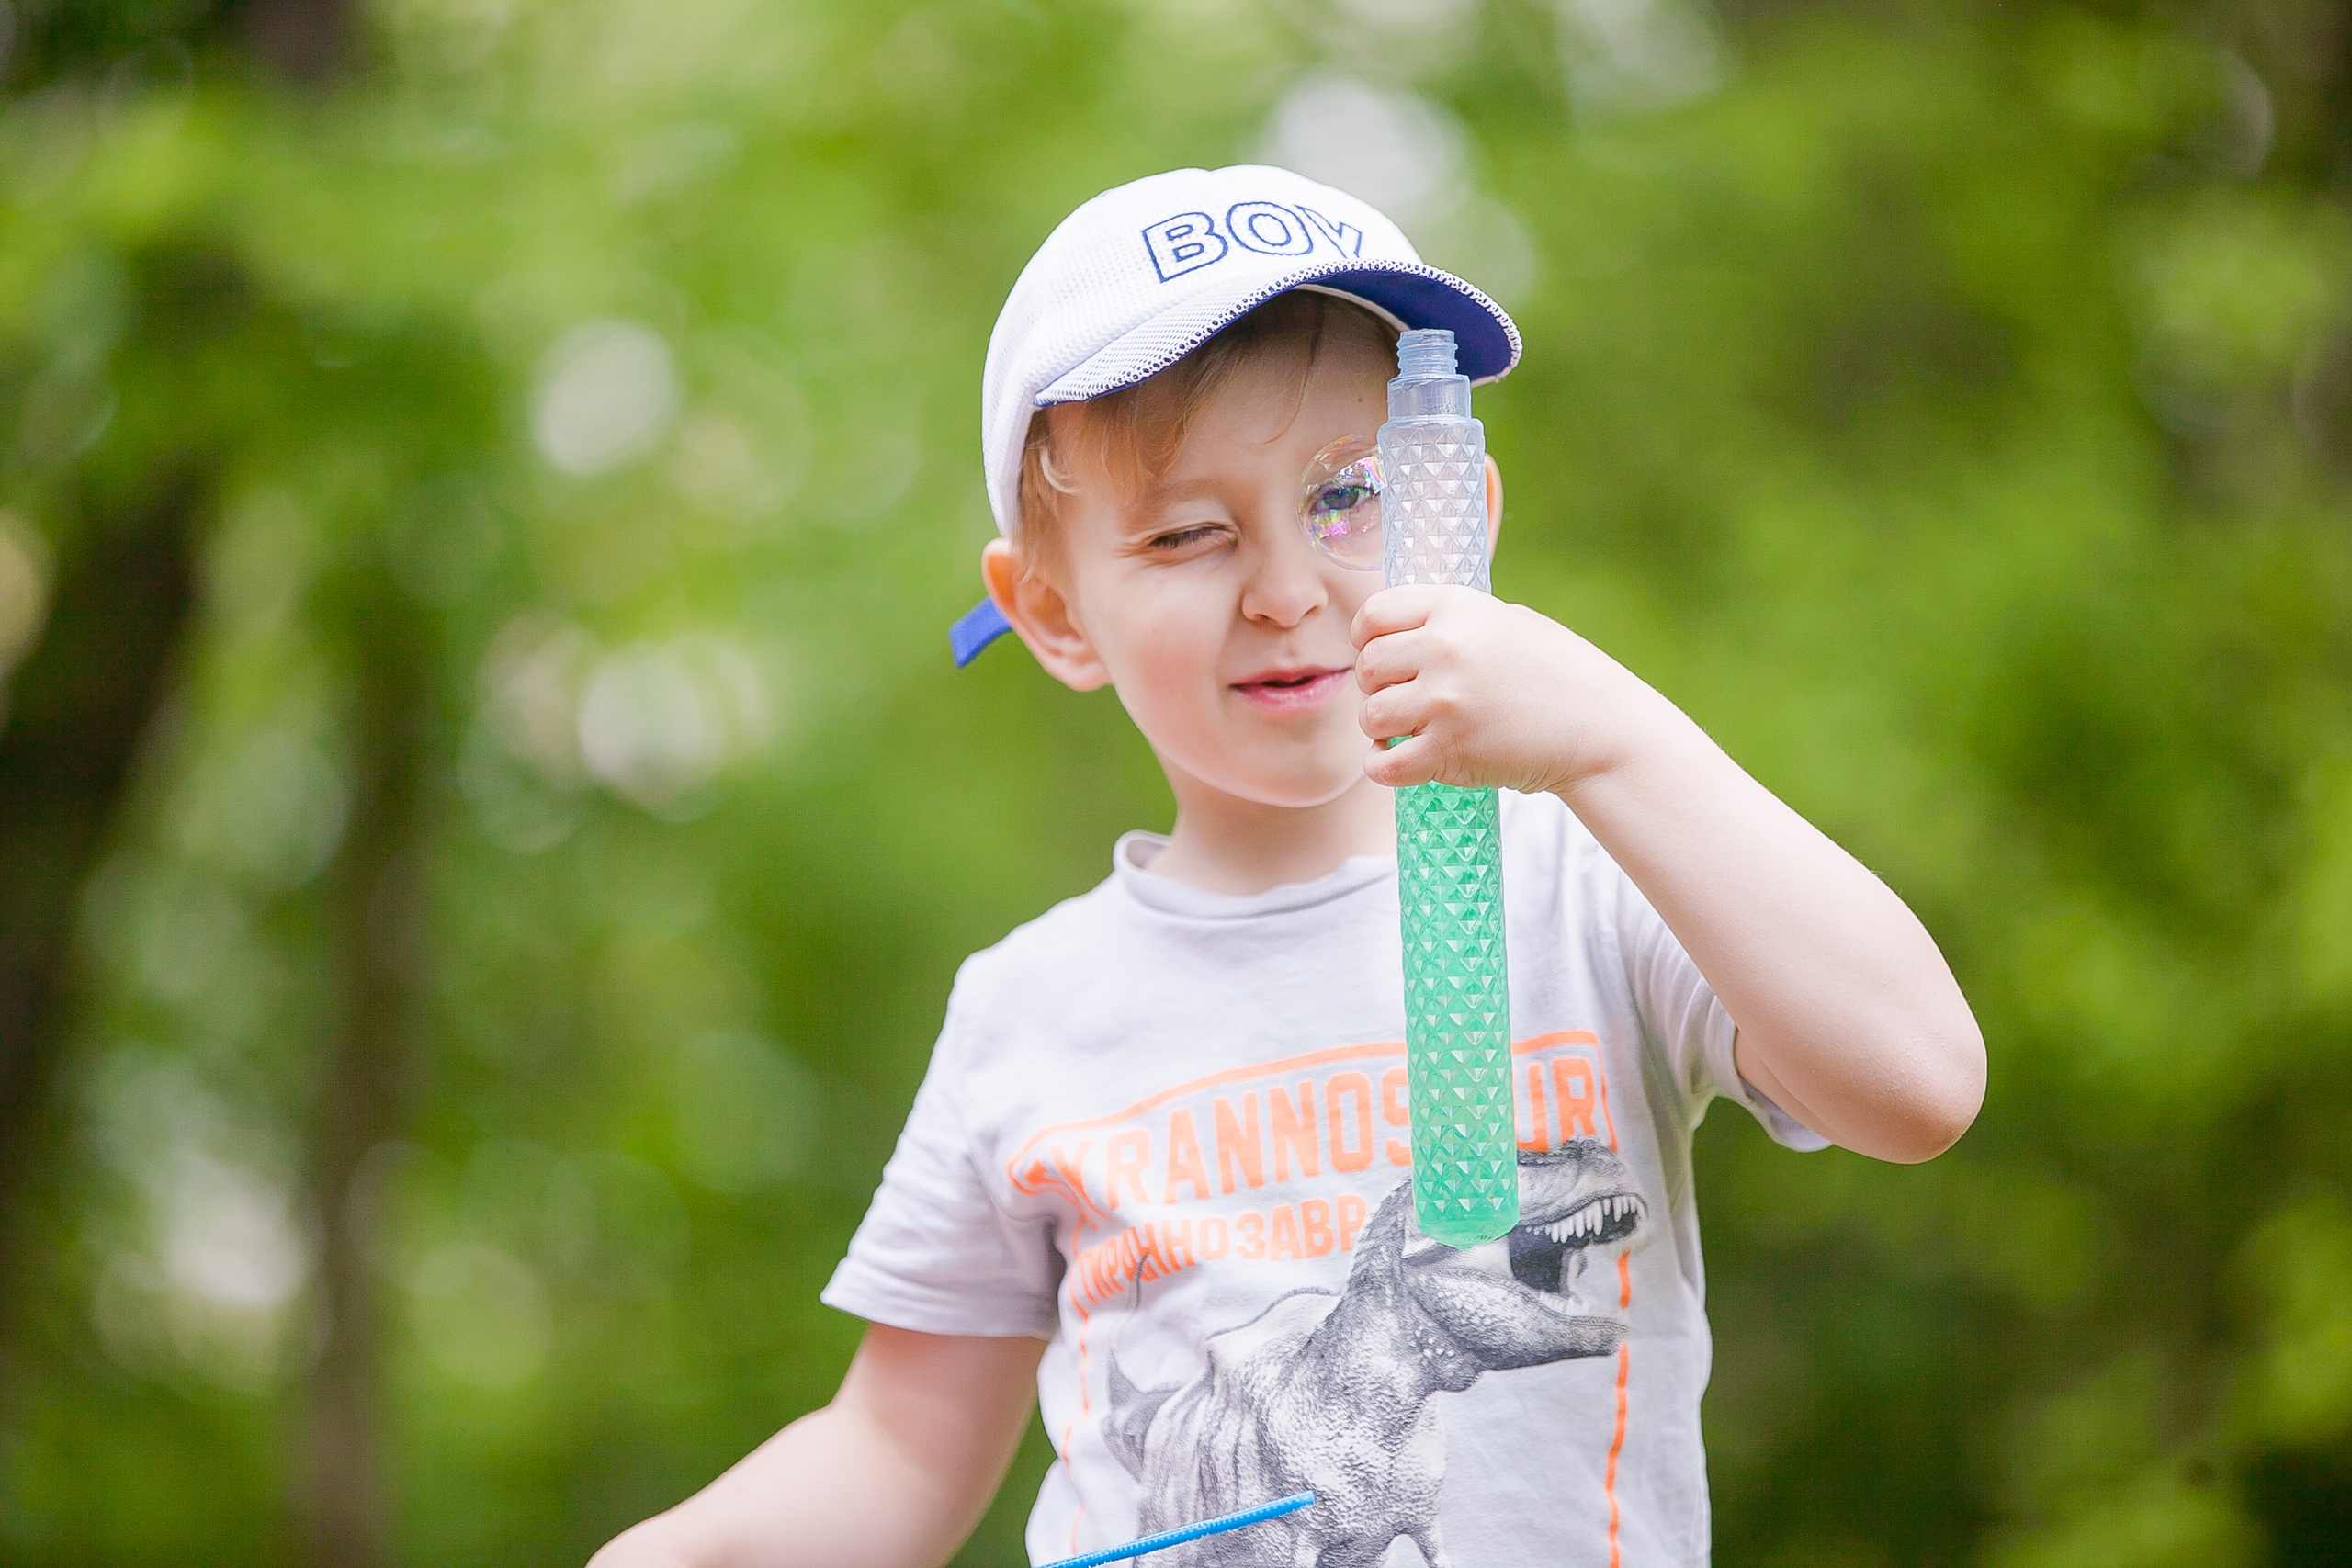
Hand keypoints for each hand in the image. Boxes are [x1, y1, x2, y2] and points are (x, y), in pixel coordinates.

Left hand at [1350, 585, 1674, 797]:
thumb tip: (1393, 633)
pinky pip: (1383, 765)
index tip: (1379, 657)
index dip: (1366, 639)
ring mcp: (1445, 701)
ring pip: (1370, 716)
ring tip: (1410, 731)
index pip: (1373, 615)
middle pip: (1367, 667)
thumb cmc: (1560, 675)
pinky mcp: (1449, 751)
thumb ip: (1450, 623)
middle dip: (1377, 686)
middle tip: (1404, 699)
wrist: (1604, 730)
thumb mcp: (1506, 623)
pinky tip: (1399, 762)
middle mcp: (1445, 649)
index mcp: (1456, 608)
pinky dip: (1383, 768)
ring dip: (1382, 729)